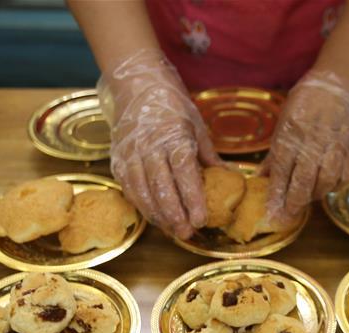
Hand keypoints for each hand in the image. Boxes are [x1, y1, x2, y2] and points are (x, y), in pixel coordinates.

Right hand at [98, 49, 220, 238]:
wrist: (135, 84)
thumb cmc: (172, 106)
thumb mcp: (196, 126)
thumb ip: (209, 155)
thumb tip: (230, 177)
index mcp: (173, 136)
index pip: (184, 171)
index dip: (192, 198)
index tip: (201, 219)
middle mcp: (149, 146)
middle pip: (161, 187)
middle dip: (175, 214)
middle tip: (188, 233)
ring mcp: (130, 153)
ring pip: (142, 192)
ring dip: (158, 215)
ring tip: (173, 230)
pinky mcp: (118, 160)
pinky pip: (129, 189)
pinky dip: (142, 206)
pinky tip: (155, 218)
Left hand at [260, 70, 348, 223]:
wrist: (342, 83)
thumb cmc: (307, 101)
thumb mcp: (285, 121)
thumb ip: (275, 153)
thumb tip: (261, 178)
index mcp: (292, 132)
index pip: (281, 170)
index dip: (276, 193)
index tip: (272, 211)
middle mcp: (314, 140)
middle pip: (303, 181)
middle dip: (294, 203)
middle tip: (287, 216)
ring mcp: (336, 146)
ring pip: (325, 182)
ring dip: (314, 195)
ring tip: (306, 197)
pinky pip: (344, 178)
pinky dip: (334, 187)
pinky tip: (326, 186)